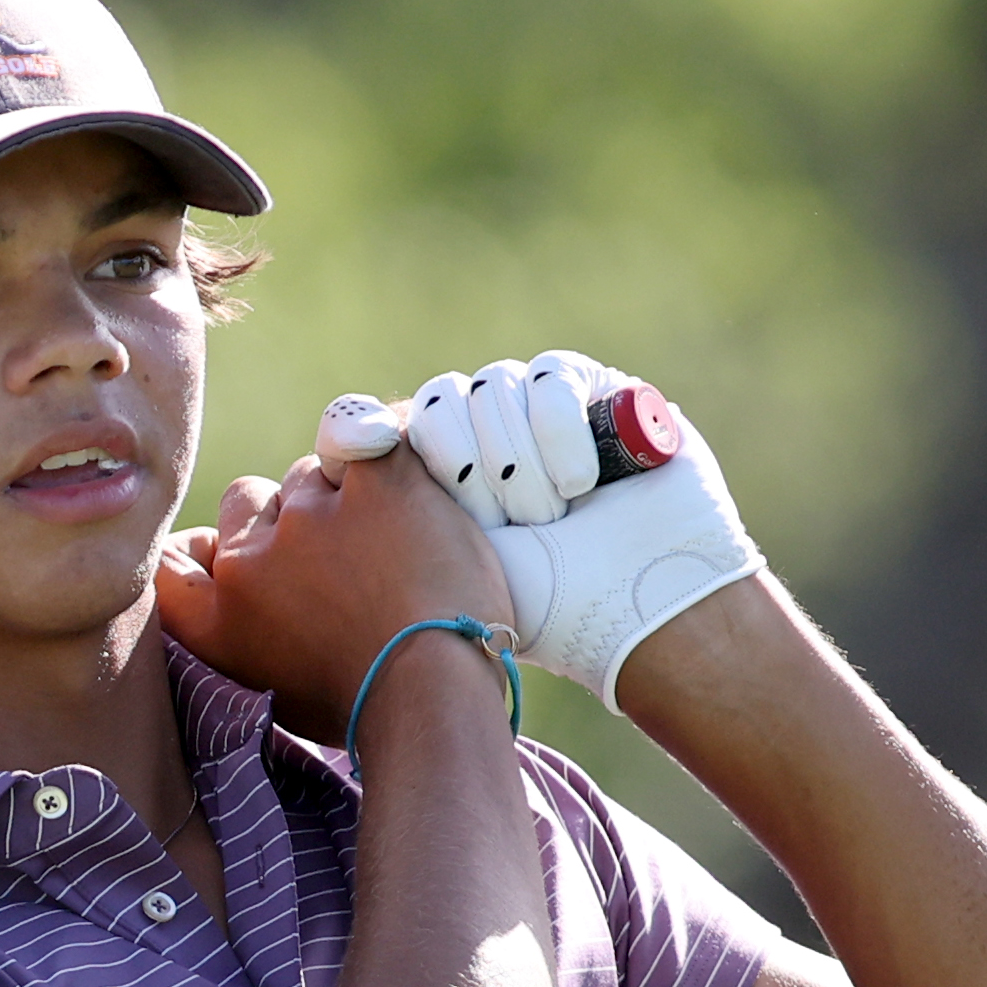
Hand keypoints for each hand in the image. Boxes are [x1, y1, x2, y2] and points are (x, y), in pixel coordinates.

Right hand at [155, 446, 511, 743]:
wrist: (438, 699)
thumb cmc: (367, 708)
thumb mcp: (273, 692)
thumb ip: (241, 637)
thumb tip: (237, 593)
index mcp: (216, 623)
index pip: (168, 561)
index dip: (200, 547)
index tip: (230, 554)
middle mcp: (248, 564)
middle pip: (246, 501)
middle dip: (284, 519)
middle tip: (339, 559)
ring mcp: (308, 517)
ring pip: (309, 476)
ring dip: (341, 498)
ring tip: (392, 547)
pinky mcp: (375, 486)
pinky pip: (367, 437)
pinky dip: (386, 457)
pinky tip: (410, 487)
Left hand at [318, 357, 764, 713]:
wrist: (639, 610)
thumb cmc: (539, 604)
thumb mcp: (440, 563)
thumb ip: (381, 503)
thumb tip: (346, 431)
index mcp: (429, 480)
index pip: (384, 424)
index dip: (400, 451)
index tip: (407, 479)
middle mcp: (479, 436)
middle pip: (436, 403)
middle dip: (471, 473)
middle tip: (508, 528)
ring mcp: (533, 410)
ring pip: (490, 389)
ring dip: (520, 465)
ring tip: (554, 517)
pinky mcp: (591, 390)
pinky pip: (546, 377)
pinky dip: (558, 431)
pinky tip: (583, 483)